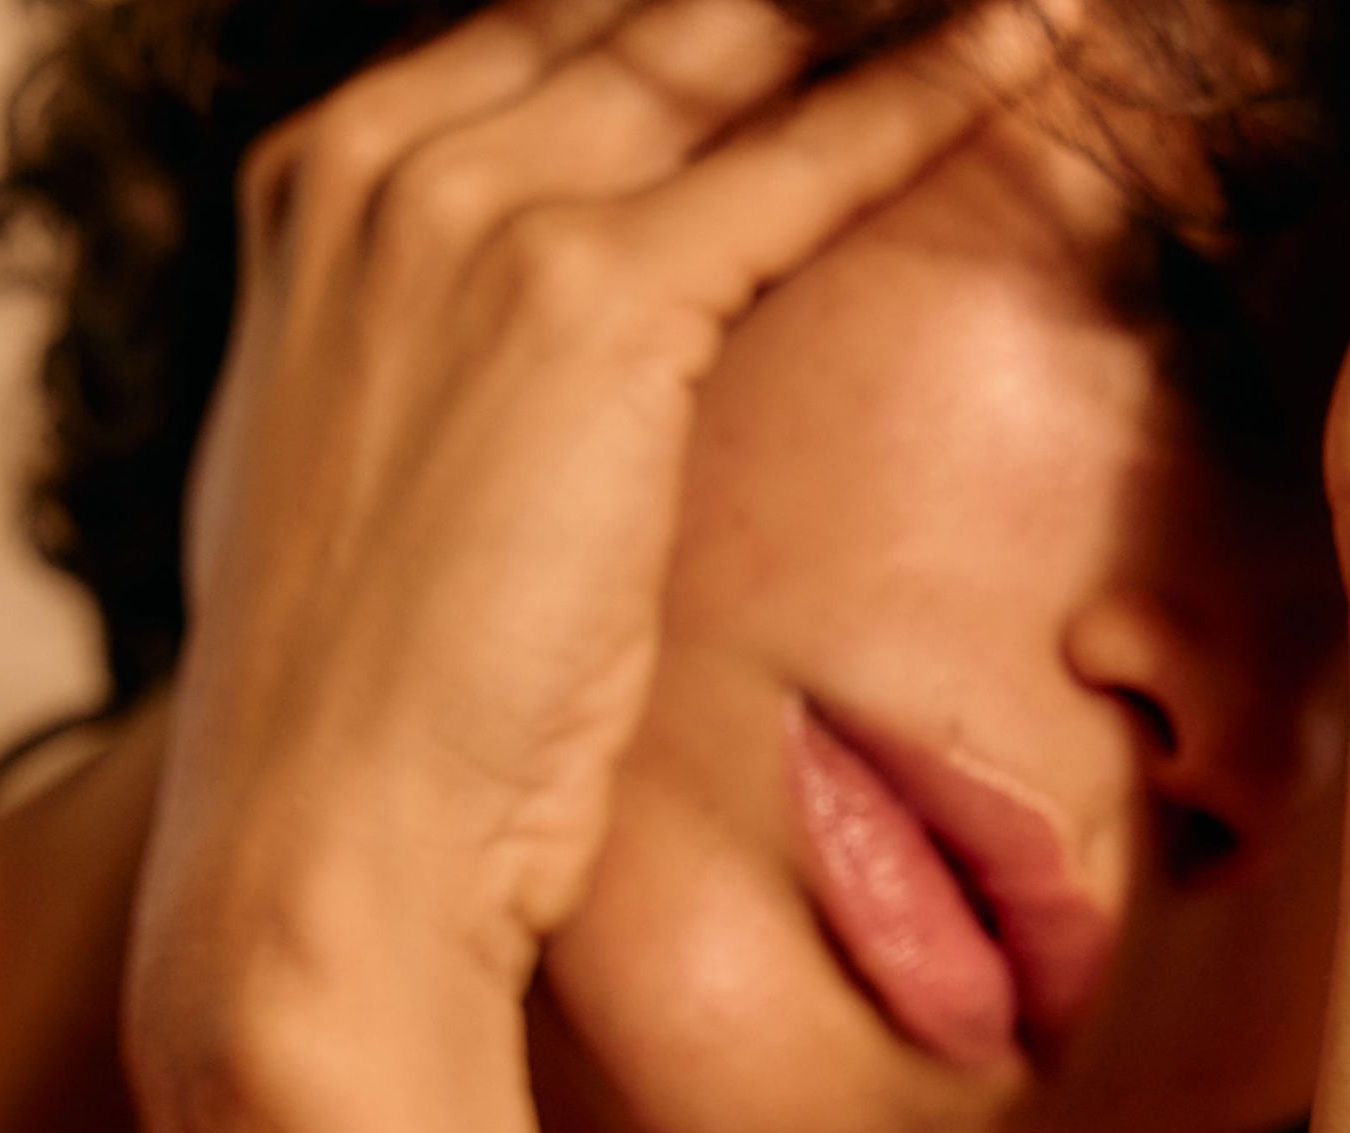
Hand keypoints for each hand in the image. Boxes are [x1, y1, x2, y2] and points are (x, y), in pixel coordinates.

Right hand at [127, 0, 1050, 1080]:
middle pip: (634, 9)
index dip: (682, 19)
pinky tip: (1028, 40)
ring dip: (879, 12)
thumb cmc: (359, 708)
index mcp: (322, 194)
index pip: (541, 33)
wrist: (331, 833)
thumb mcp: (366, 481)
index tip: (798, 20)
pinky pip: (804, 161)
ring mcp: (482, 213)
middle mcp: (387, 163)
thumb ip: (428, 362)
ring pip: (729, 46)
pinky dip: (933, 90)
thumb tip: (505, 373)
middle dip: (793, 5)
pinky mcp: (595, 302)